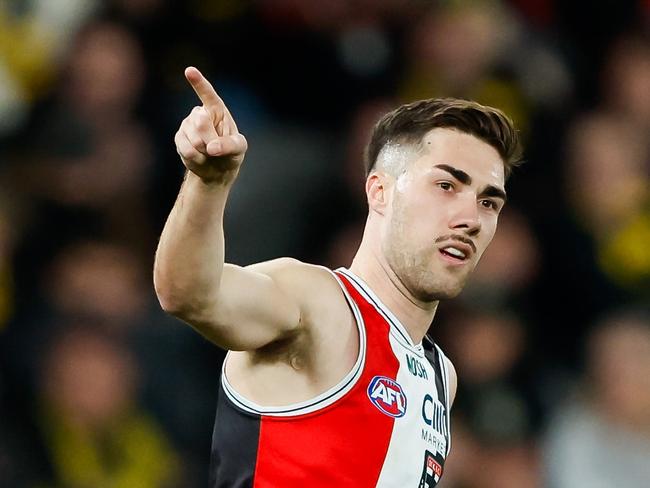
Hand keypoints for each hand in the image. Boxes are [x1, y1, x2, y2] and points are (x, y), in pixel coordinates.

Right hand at [175, 67, 247, 183]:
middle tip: (216, 148)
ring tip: (209, 153)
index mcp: (217, 110)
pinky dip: (197, 159)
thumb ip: (229, 146)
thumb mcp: (238, 149)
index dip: (199, 82)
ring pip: (194, 140)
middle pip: (201, 123)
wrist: (216, 170)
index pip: (208, 94)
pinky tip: (200, 158)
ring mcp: (187, 125)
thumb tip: (212, 148)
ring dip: (205, 152)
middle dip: (211, 140)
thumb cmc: (231, 154)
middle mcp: (199, 113)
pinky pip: (187, 150)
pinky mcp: (179, 138)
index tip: (189, 70)